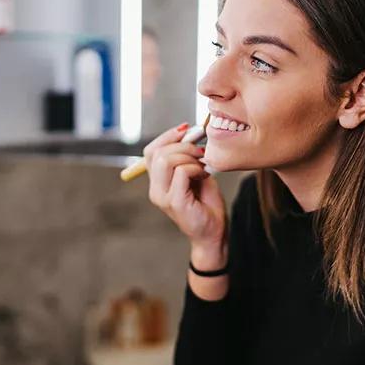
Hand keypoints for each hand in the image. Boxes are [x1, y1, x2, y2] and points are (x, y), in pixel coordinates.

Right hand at [143, 123, 226, 247]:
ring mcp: (162, 197)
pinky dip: (195, 168)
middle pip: (158, 153)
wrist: (213, 234)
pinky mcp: (175, 202)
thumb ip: (189, 158)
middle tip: (201, 152)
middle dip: (183, 145)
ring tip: (203, 167)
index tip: (187, 130)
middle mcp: (155, 189)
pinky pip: (181, 172)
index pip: (151, 151)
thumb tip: (191, 133)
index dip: (168, 136)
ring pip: (166, 160)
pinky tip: (204, 176)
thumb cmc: (206, 205)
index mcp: (157, 182)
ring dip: (189, 157)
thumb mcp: (196, 175)